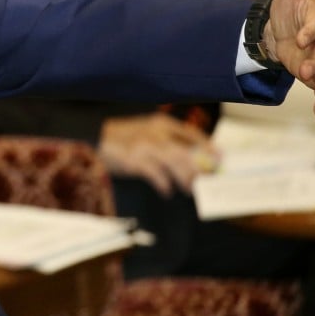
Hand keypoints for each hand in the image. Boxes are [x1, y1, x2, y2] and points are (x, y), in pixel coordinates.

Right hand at [97, 112, 219, 196]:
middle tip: (206, 182)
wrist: (94, 138)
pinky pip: (157, 176)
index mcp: (161, 123)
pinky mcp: (135, 161)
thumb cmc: (122, 137)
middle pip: (186, 153)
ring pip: (175, 165)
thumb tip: (191, 158)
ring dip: (185, 180)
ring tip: (189, 190)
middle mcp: (156, 133)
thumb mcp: (146, 131)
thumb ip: (166, 140)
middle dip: (199, 169)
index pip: (192, 134)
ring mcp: (145, 146)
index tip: (221, 158)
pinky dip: (164, 186)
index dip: (208, 146)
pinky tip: (167, 192)